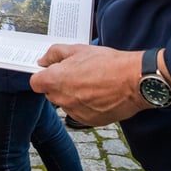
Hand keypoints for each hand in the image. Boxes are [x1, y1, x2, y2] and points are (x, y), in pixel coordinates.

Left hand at [29, 44, 149, 125]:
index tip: (52, 71)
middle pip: (51, 93)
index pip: (36, 82)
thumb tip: (43, 60)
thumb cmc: (108, 64)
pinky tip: (99, 94)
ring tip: (92, 83)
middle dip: (60, 84)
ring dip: (74, 95)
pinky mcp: (88, 121)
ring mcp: (74, 112)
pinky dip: (86, 105)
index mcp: (55, 81)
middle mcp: (62, 99)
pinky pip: (80, 112)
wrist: (134, 81)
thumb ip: (54, 54)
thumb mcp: (78, 49)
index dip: (43, 76)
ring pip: (67, 103)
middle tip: (78, 73)